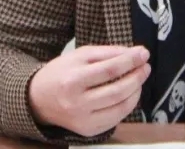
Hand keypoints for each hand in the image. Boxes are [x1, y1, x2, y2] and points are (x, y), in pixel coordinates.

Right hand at [27, 44, 150, 137]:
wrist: (38, 99)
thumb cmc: (61, 72)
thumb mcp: (80, 55)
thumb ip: (108, 53)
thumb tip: (135, 53)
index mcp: (73, 80)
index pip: (109, 70)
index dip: (130, 61)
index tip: (144, 53)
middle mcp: (77, 103)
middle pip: (117, 91)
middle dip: (137, 77)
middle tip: (146, 66)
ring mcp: (83, 120)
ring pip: (120, 107)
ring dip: (136, 91)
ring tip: (139, 78)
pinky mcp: (88, 131)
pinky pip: (115, 119)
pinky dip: (127, 105)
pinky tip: (130, 94)